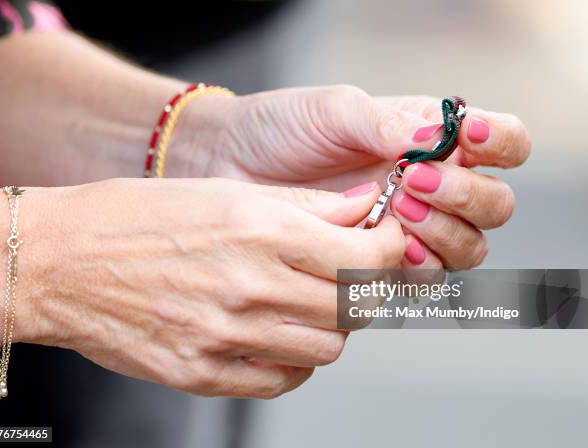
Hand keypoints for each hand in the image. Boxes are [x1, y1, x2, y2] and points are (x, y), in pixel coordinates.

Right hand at [18, 177, 403, 397]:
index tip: (384, 243)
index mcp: (258, 231)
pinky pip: (282, 380)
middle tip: (347, 271)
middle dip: (363, 288)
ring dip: (330, 326)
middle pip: (354, 308)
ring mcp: (225, 338)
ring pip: (326, 349)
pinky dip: (294, 359)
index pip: (365, 256)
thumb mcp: (224, 192)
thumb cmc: (137, 218)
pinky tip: (274, 334)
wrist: (61, 262)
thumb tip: (363, 208)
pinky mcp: (203, 375)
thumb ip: (304, 205)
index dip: (390, 249)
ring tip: (305, 302)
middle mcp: (248, 288)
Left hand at [175, 86, 530, 269]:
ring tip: (397, 214)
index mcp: (429, 140)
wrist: (232, 168)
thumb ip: (388, 123)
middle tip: (414, 185)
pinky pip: (422, 278)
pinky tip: (389, 251)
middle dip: (466, 197)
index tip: (466, 140)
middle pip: (493, 205)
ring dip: (444, 235)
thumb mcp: (335, 111)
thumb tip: (441, 140)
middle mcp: (428, 186)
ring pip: (466, 248)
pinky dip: (417, 268)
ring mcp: (407, 229)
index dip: (499, 143)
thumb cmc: (281, 129)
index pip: (501, 141)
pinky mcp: (377, 264)